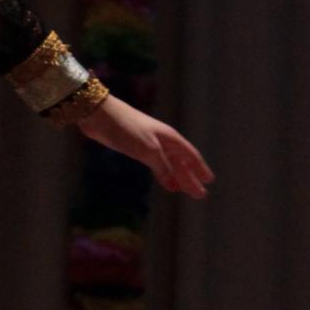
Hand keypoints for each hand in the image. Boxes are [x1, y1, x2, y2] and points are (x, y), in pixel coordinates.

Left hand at [80, 93, 212, 197]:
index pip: (191, 156)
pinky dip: (162, 174)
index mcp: (170, 138)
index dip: (199, 169)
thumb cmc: (127, 129)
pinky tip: (164, 182)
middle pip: (181, 163)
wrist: (101, 115)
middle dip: (190, 178)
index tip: (209, 181)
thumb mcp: (149, 150)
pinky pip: (156, 164)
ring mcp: (150, 144)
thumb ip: (163, 167)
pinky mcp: (136, 147)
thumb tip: (174, 184)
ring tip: (184, 191)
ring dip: (177, 177)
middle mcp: (163, 140)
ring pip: (169, 164)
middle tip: (200, 195)